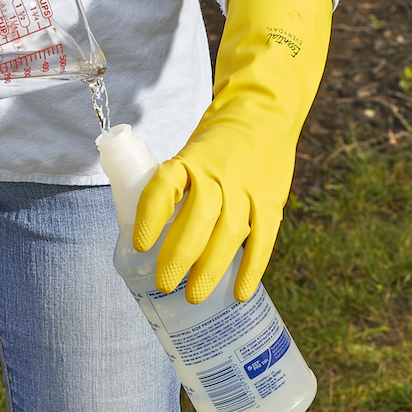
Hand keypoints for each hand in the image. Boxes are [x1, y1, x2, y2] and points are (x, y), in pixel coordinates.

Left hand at [133, 0, 331, 303]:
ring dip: (211, 268)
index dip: (151, 216)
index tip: (140, 246)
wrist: (264, 113)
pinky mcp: (271, 201)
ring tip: (193, 297)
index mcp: (189, 160)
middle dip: (179, 255)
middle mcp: (217, 174)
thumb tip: (140, 240)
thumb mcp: (187, 157)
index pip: (165, 186)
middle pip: (198, 217)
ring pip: (230, 232)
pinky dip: (251, 269)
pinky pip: (263, 238)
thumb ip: (171, 192)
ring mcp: (247, 187)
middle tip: (163, 284)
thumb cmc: (215, 147)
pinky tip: (238, 294)